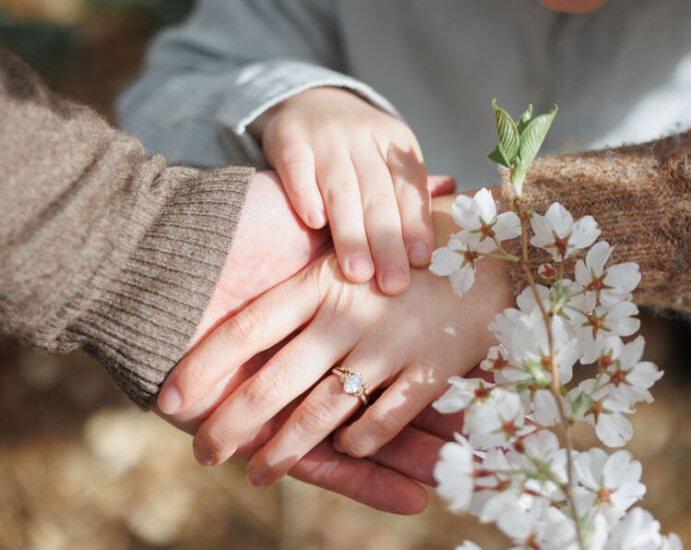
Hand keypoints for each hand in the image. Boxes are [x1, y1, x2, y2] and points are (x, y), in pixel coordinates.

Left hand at [161, 194, 512, 489]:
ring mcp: (390, 344)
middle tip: (204, 454)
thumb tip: (246, 299)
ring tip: (258, 474)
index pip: (246, 327)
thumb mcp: (357, 242)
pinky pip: (384, 417)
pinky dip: (361, 442)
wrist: (502, 236)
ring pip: (322, 411)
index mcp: (324, 277)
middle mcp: (349, 314)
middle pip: (274, 382)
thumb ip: (310, 269)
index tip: (169, 399)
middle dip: (233, 425)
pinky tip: (344, 452)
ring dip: (286, 450)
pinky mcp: (431, 368)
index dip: (204, 365)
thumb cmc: (415, 235)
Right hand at [250, 87, 432, 294]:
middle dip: (387, 242)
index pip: (409, 188)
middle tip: (393, 284)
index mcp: (395, 142)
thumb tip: (455, 199)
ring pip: (341, 188)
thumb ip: (411, 188)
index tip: (421, 262)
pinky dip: (306, 193)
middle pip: (378, 195)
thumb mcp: (389, 157)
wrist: (307, 102)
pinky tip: (315, 222)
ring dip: (350, 233)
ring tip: (358, 273)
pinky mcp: (288, 138)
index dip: (416, 224)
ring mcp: (325, 136)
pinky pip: (297, 167)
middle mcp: (363, 135)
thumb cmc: (357, 147)